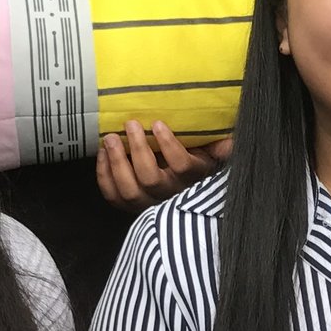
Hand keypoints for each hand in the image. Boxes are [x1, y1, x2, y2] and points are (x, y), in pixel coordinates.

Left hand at [98, 123, 231, 212]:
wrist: (179, 185)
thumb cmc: (194, 161)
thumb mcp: (210, 153)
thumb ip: (219, 147)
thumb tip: (227, 142)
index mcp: (192, 178)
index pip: (182, 166)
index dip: (169, 146)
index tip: (158, 124)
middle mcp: (170, 194)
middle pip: (150, 179)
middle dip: (137, 149)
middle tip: (130, 124)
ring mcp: (148, 202)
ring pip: (129, 190)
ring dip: (117, 162)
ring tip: (111, 138)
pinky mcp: (130, 206)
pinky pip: (113, 196)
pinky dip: (104, 176)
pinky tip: (102, 154)